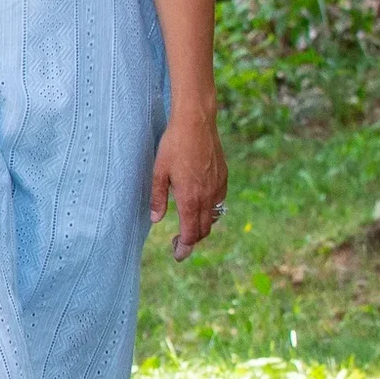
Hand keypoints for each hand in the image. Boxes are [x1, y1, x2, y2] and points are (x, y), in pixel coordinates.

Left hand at [150, 112, 228, 261]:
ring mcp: (218, 187)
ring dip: (202, 226)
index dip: (185, 247)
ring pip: (214, 216)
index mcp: (190, 198)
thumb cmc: (173, 146)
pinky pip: (219, 201)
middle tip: (178, 243)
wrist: (196, 123)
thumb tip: (155, 220)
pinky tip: (199, 205)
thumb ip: (157, 198)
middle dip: (193, 240)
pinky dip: (210, 210)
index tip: (178, 255)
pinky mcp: (223, 177)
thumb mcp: (158, 172)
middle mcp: (207, 196)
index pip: (191, 233)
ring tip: (188, 225)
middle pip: (204, 229)